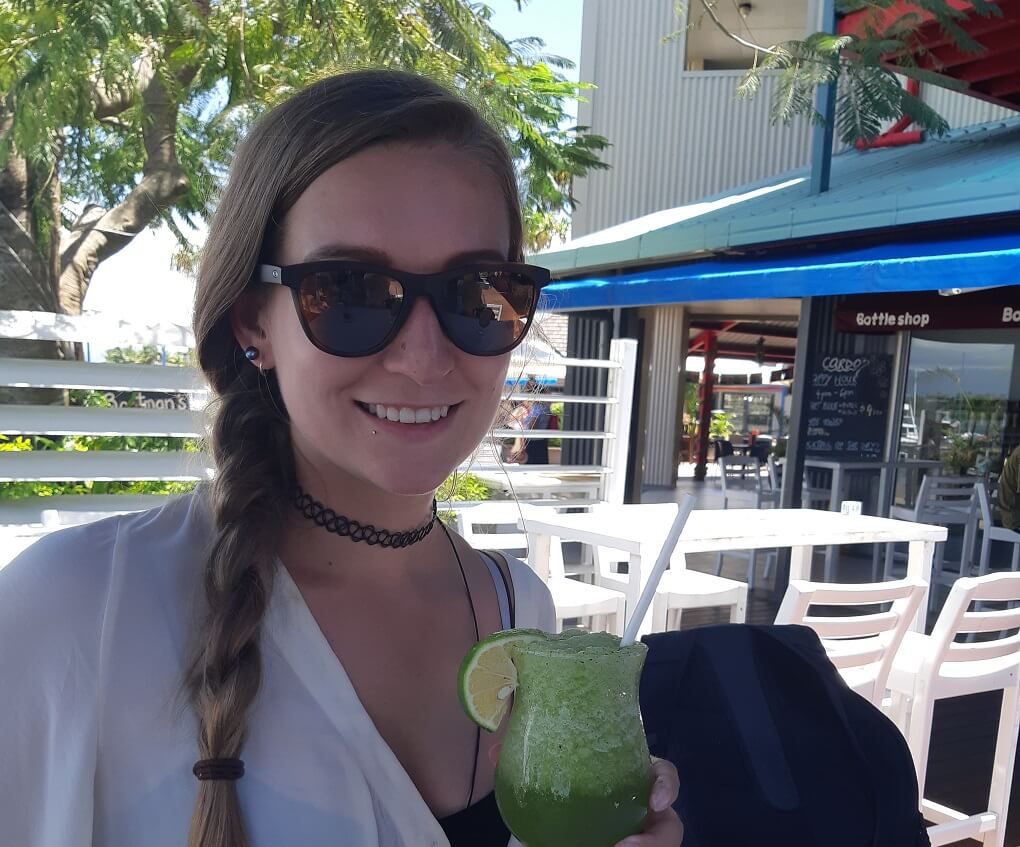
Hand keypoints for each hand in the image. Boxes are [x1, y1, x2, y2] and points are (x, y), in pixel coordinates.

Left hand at [488, 748, 682, 845]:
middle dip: (658, 838)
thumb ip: (524, 760)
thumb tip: (496, 751)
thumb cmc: (558, 788)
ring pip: (657, 844)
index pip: (662, 774)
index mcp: (629, 775)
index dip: (666, 785)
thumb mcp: (542, 773)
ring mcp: (635, 833)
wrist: (546, 828)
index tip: (654, 799)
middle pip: (669, 823)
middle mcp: (639, 808)